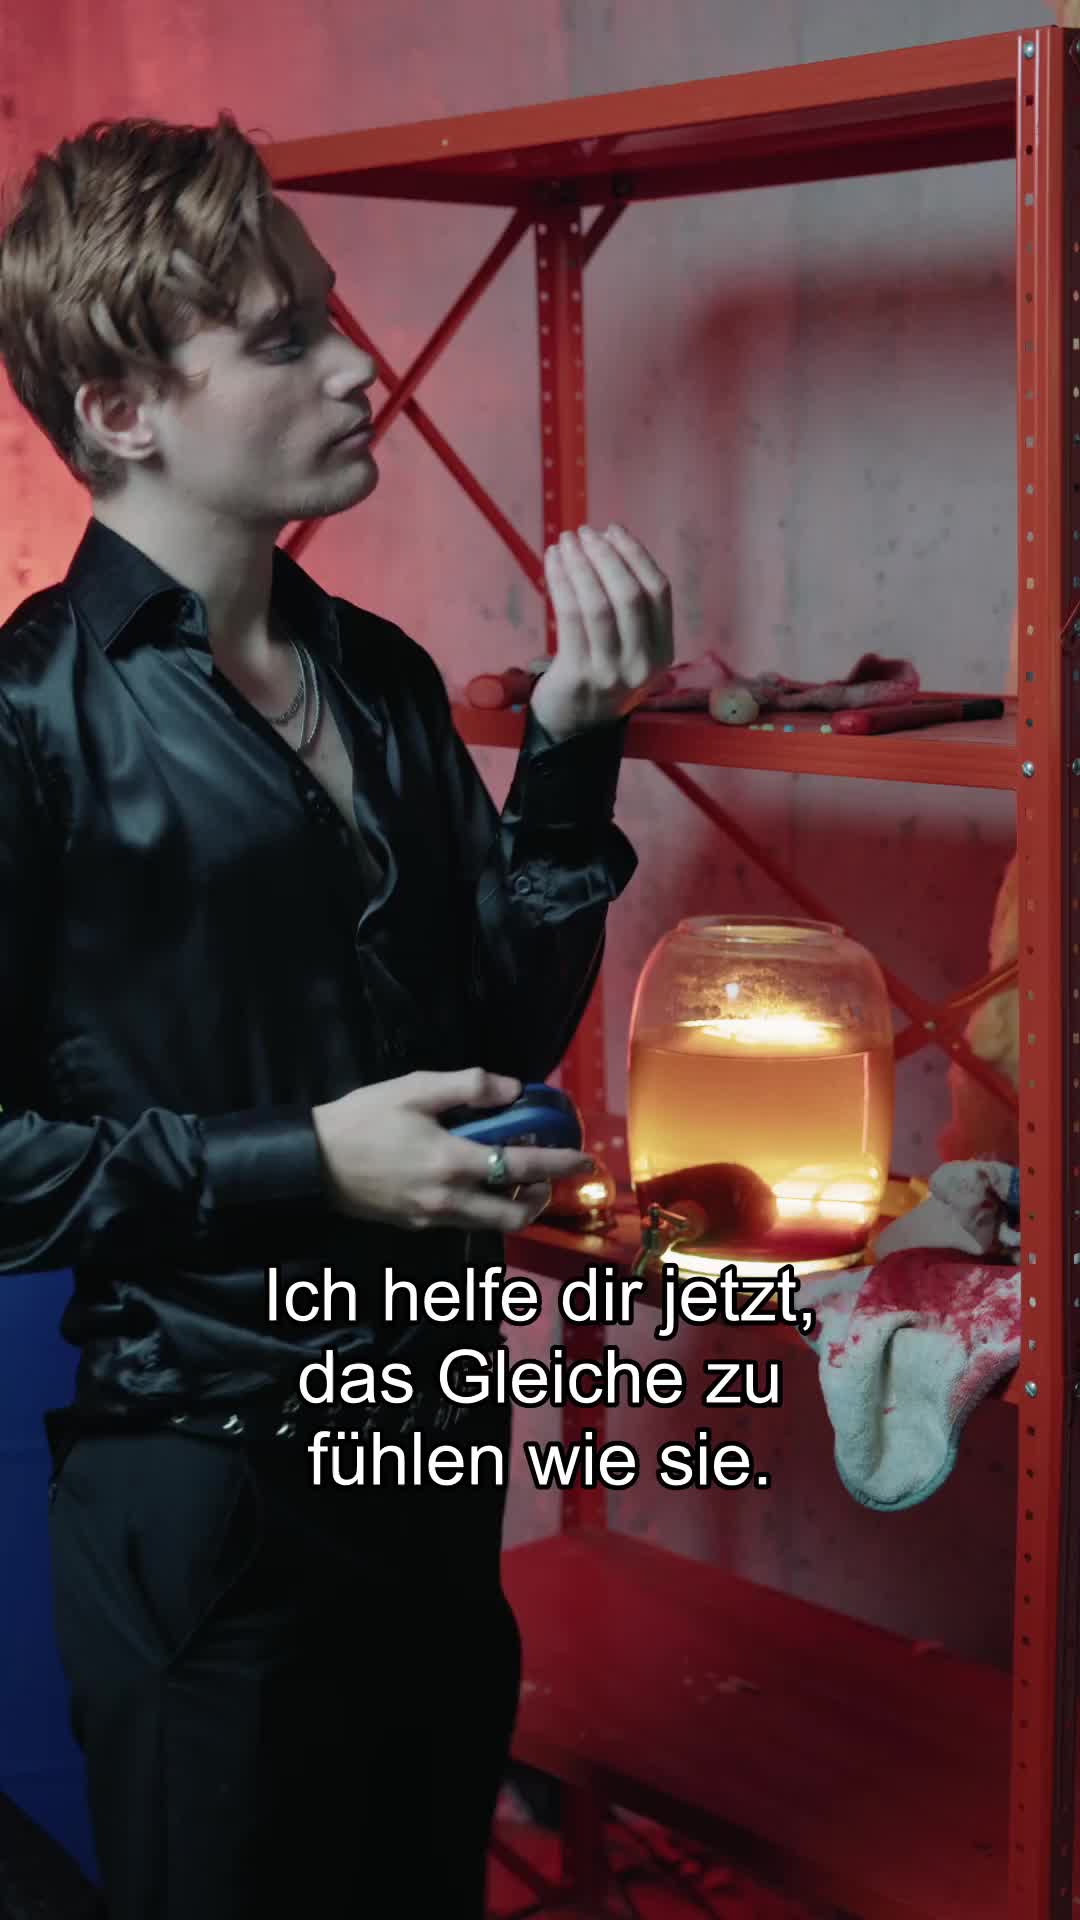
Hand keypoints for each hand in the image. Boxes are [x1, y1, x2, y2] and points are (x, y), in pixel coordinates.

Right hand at [311, 1067, 592, 1233]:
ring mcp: (431, 1218)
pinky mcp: (414, 1226)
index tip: (584, 1159)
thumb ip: (468, 1085)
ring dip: (511, 1205)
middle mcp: (448, 1200)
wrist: (310, 1161)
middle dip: (540, 1199)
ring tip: (511, 1176)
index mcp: (452, 1163)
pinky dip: (480, 1205)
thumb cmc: (362, 1120)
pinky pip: (461, 1221)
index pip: (523, 1168)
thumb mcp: (414, 1088)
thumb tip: (513, 1088)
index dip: (560, 1163)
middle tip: (546, 1176)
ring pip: (489, 1224)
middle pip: (513, 1216)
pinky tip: (471, 1179)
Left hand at [530, 523, 674, 741]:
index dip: (636, 554)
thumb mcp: (630, 649)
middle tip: (584, 532)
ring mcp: (611, 673)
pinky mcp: (578, 675)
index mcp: (663, 652)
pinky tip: (553, 560)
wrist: (575, 729)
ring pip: (598, 603)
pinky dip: (561, 580)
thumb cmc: (599, 675)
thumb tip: (609, 544)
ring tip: (566, 541)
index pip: (658, 591)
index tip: (613, 530)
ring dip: (581, 564)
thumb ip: (631, 609)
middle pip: (630, 594)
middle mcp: (643, 665)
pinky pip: (569, 616)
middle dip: (606, 555)